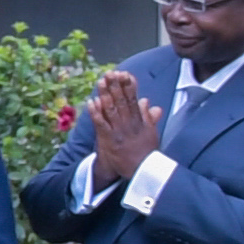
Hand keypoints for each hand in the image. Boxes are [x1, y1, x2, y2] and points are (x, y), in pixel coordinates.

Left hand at [85, 66, 161, 185]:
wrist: (141, 171)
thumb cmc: (146, 152)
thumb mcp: (152, 133)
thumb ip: (149, 117)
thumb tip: (148, 101)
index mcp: (140, 121)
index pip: (134, 99)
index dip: (129, 86)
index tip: (125, 73)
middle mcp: (129, 123)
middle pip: (121, 101)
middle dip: (116, 86)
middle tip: (110, 72)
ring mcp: (118, 131)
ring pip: (111, 109)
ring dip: (105, 94)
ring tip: (101, 81)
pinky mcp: (109, 139)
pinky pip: (101, 123)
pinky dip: (96, 112)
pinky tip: (91, 102)